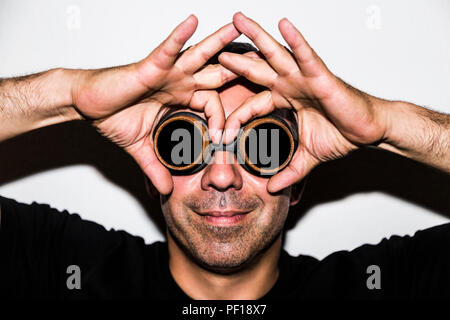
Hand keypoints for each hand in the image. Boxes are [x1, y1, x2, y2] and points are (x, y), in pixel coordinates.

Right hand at [71, 15, 239, 194]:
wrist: (87, 105)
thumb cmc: (113, 117)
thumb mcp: (141, 148)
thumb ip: (156, 167)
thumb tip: (166, 190)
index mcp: (180, 98)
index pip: (213, 103)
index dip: (223, 118)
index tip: (224, 138)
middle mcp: (178, 82)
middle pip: (215, 72)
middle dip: (238, 68)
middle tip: (264, 62)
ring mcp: (167, 72)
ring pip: (198, 54)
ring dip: (218, 42)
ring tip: (238, 27)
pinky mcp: (150, 65)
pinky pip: (168, 48)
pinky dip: (181, 36)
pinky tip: (194, 22)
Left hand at [218, 12, 387, 192]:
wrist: (368, 131)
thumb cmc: (341, 134)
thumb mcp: (306, 157)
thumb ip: (288, 172)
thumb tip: (272, 189)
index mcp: (285, 99)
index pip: (251, 104)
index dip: (235, 117)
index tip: (219, 132)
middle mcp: (291, 84)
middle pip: (256, 68)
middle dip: (234, 57)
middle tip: (212, 46)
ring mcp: (304, 77)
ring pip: (276, 54)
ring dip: (256, 37)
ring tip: (238, 21)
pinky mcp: (321, 76)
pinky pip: (306, 55)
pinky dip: (295, 41)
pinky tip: (283, 25)